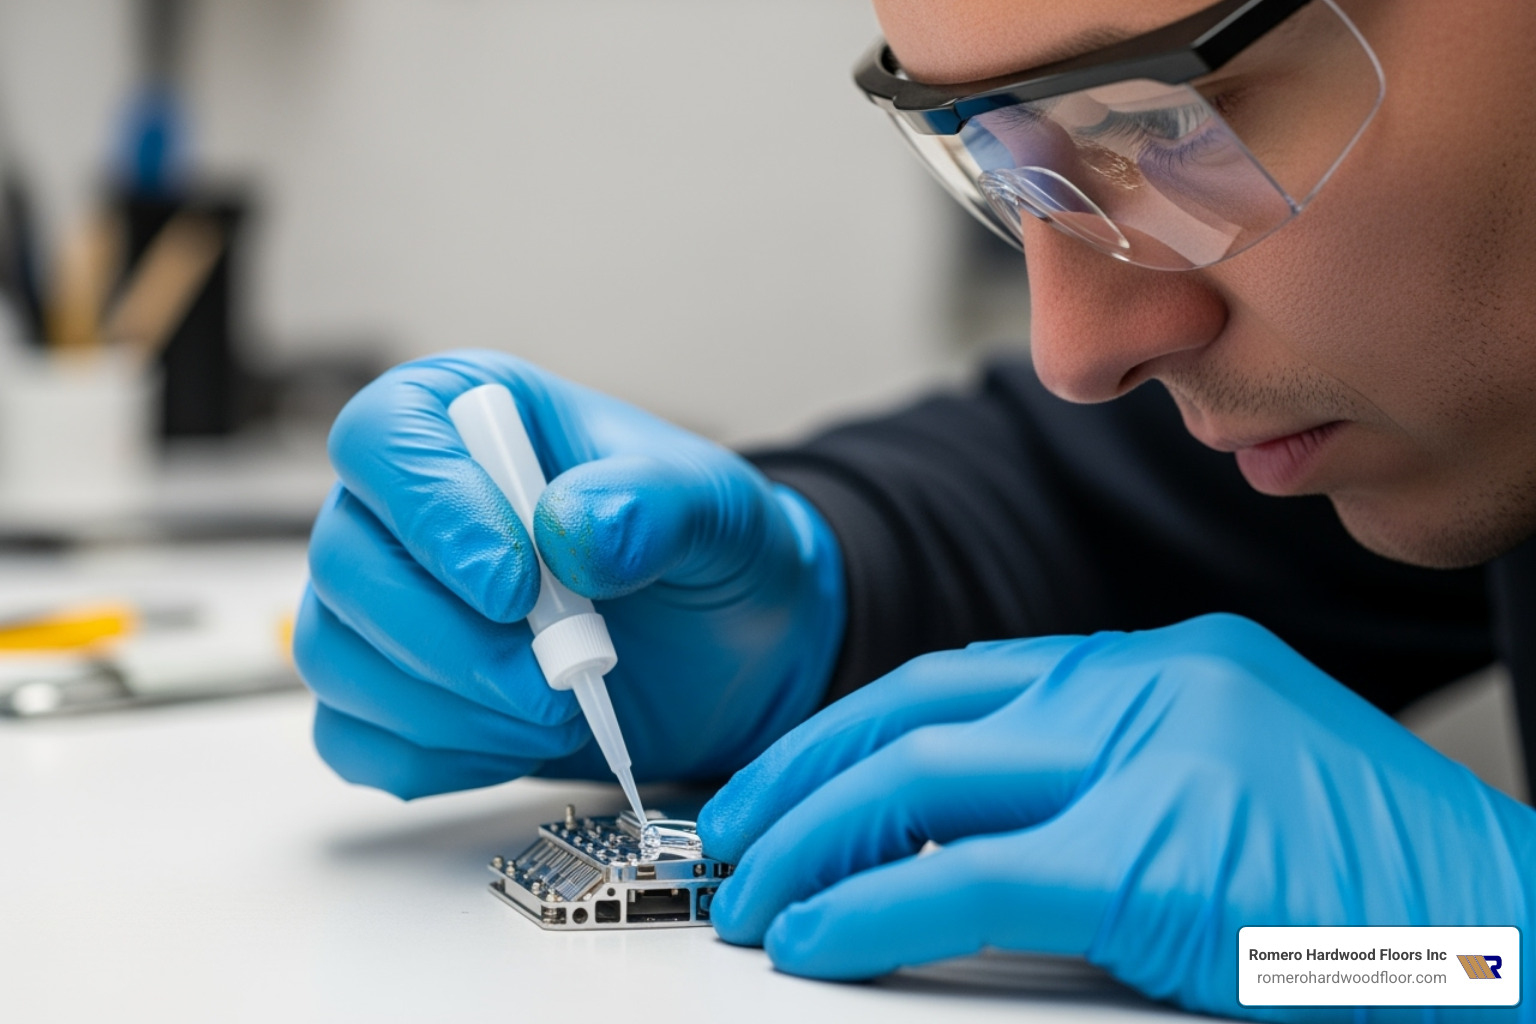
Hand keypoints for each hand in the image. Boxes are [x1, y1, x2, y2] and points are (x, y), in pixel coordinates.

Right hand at [294, 350, 843, 797]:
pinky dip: (436, 758)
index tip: (512, 586)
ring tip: (558, 714)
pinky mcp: (389, 694)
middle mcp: (403, 505)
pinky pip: (354, 740)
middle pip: (345, 561)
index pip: (386, 438)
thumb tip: (566, 529)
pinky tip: (520, 743)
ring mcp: (383, 603)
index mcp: (468, 416)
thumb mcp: (716, 508)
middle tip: (555, 682)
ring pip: (336, 657)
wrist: (732, 650)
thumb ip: (654, 503)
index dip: (432, 513)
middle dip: (448, 641)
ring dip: (449, 709)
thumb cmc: (710, 552)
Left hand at [698, 614, 1535, 1018]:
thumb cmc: (1383, 893)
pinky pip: (965, 879)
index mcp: (1162, 665)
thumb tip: (967, 839)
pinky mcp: (1155, 857)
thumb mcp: (1231, 794)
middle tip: (731, 833)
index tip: (790, 779)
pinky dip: (870, 910)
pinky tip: (814, 939)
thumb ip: (1110, 784)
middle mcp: (1149, 686)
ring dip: (810, 840)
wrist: (1519, 934)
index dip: (854, 731)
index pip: (963, 680)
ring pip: (919, 781)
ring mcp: (1153, 760)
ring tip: (748, 893)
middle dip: (802, 776)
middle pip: (918, 712)